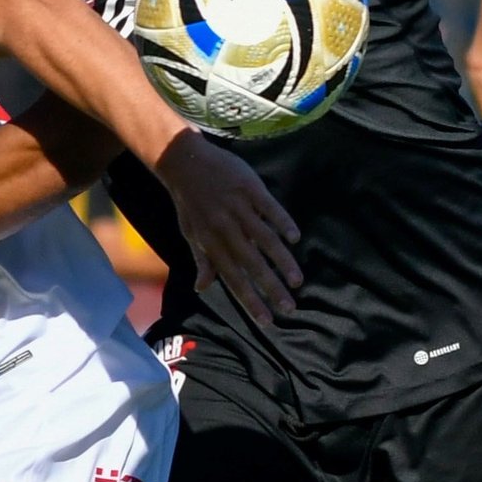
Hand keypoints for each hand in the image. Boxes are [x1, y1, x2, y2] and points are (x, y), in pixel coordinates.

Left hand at [153, 130, 301, 325]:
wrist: (184, 160)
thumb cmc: (189, 201)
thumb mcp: (190, 233)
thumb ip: (201, 260)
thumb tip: (202, 288)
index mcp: (210, 242)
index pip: (232, 278)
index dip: (250, 300)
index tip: (267, 320)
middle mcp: (225, 228)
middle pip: (251, 264)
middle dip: (271, 288)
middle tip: (289, 308)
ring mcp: (238, 207)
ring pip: (264, 239)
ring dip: (281, 261)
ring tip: (297, 281)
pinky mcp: (249, 188)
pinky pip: (269, 208)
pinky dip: (282, 222)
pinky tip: (295, 238)